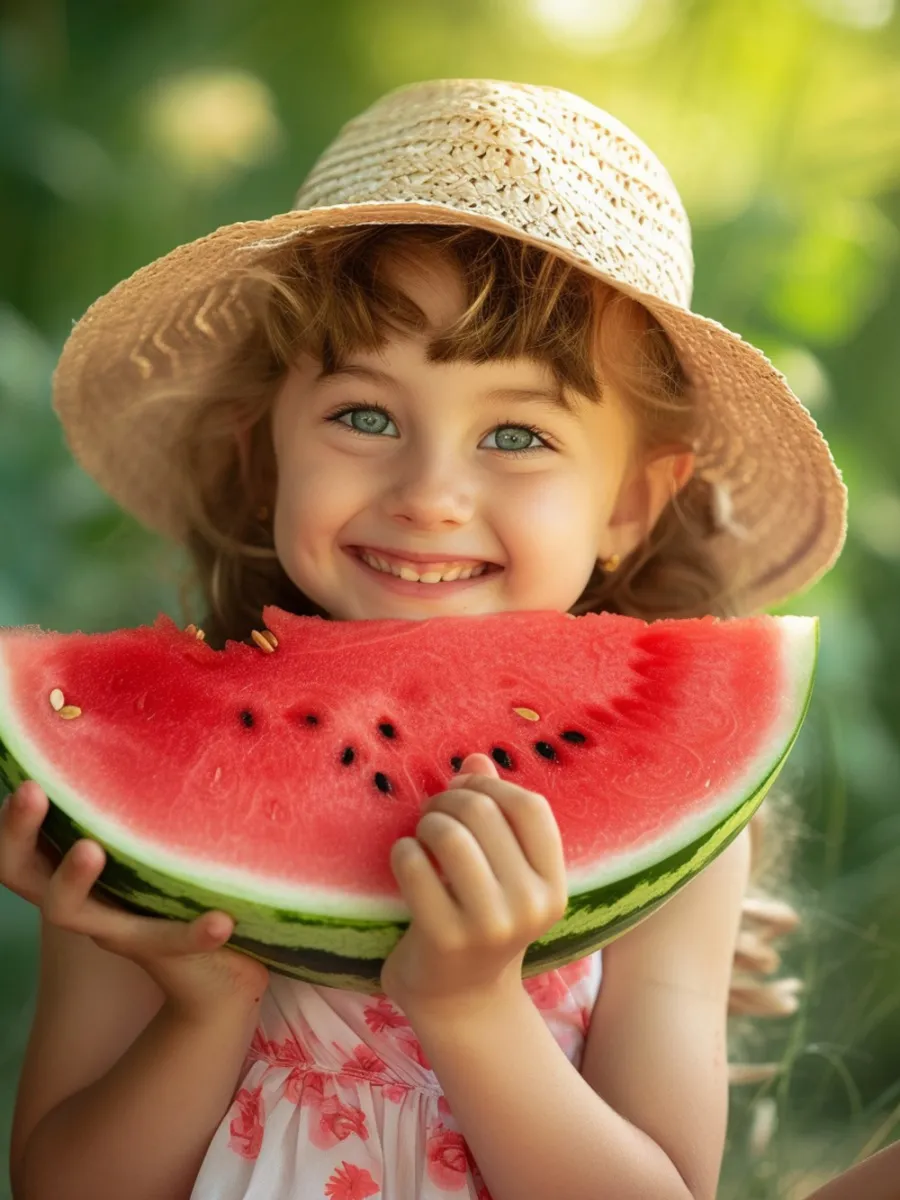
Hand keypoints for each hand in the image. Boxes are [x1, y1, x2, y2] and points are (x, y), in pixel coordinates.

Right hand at [0, 781, 268, 1018]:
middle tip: (29, 789)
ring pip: (68, 910)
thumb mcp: (152, 820)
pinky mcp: (150, 949)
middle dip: (16, 828)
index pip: (17, 836)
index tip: (22, 770)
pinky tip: (221, 922)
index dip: (10, 811)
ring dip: (73, 878)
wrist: (214, 966)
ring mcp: (104, 925)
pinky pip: (164, 943)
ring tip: (91, 848)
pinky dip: (189, 933)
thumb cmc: (173, 869)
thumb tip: (153, 685)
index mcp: (64, 857)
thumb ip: (142, 780)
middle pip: (17, 867)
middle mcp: (71, 895)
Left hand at [380, 753, 567, 1011]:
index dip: (492, 787)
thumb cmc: (479, 921)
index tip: (465, 791)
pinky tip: (405, 863)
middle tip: (431, 813)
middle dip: (448, 799)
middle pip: (484, 813)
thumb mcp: (501, 872)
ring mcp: (488, 926)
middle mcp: (529, 906)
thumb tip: (476, 758)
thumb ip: (494, 813)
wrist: (458, 1002)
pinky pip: (413, 865)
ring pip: (450, 835)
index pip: (531, 807)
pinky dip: (402, 852)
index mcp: (552, 887)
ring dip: (426, 823)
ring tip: (420, 837)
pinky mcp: (443, 939)